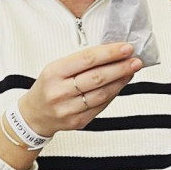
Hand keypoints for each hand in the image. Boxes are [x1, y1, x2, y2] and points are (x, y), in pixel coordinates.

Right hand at [19, 42, 141, 136]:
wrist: (34, 115)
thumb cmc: (49, 87)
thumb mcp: (57, 68)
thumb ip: (82, 62)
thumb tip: (113, 53)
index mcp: (53, 73)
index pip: (87, 59)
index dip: (109, 53)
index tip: (126, 48)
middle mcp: (59, 92)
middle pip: (97, 77)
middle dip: (120, 67)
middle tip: (136, 60)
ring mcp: (68, 109)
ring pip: (102, 93)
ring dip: (121, 81)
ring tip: (132, 71)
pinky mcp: (78, 122)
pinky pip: (102, 106)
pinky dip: (114, 93)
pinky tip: (121, 84)